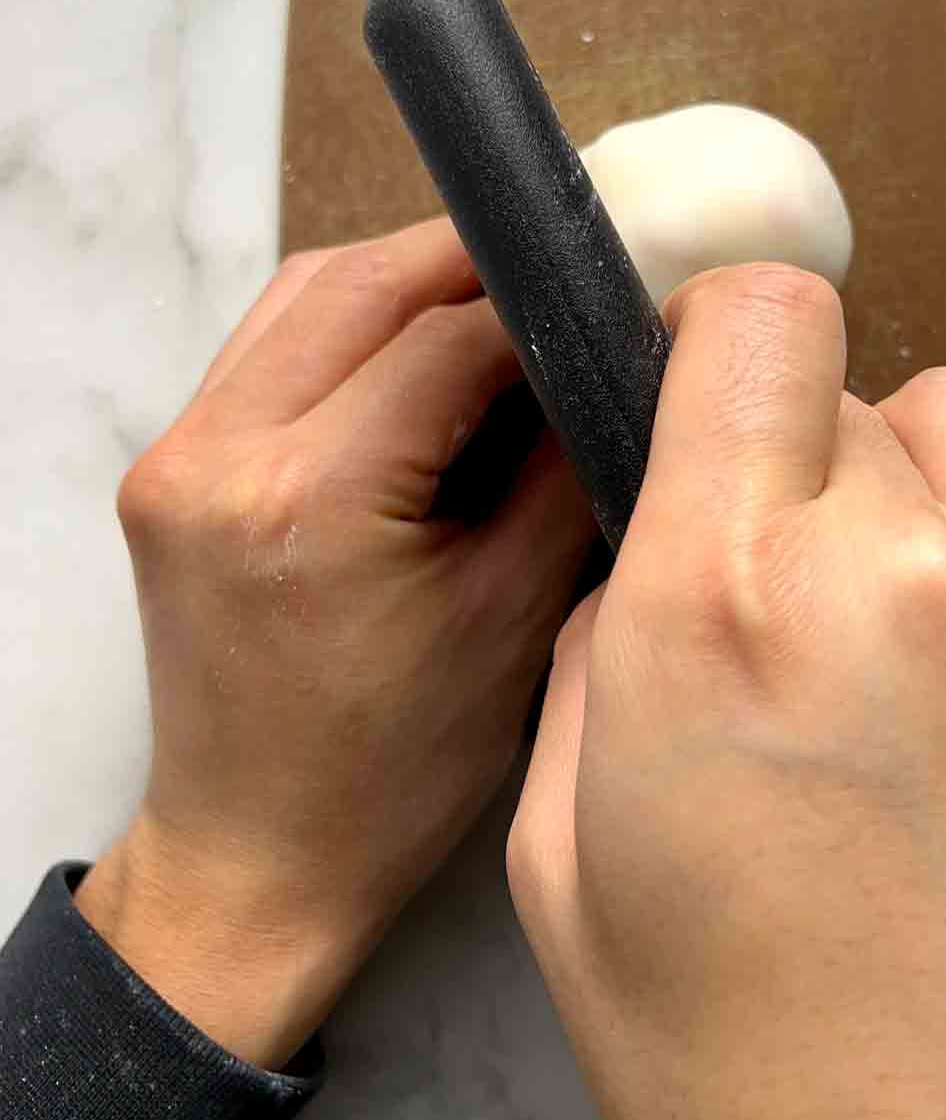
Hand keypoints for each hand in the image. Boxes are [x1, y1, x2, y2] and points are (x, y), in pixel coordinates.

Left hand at [76, 220, 593, 1068]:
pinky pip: (266, 347)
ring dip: (400, 280)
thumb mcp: (515, 617)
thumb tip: (600, 360)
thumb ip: (560, 466)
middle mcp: (216, 457)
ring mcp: (175, 457)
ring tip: (491, 305)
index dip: (537, 308)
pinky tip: (411, 351)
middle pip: (358, 286)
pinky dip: (345, 324)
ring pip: (301, 296)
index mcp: (309, 501)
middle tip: (555, 271)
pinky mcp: (167, 469)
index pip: (445, 341)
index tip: (605, 303)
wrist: (258, 858)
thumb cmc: (395, 770)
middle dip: (465, 261)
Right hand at [509, 265, 945, 1119]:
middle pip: (830, 374)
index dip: (701, 333)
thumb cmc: (749, 1070)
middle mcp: (891, 573)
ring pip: (939, 417)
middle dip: (766, 442)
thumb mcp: (565, 854)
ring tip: (848, 607)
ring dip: (875, 474)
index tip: (678, 390)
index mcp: (719, 608)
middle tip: (745, 564)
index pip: (751, 318)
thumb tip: (648, 565)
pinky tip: (934, 669)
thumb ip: (599, 656)